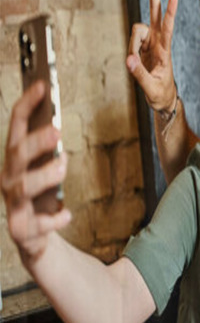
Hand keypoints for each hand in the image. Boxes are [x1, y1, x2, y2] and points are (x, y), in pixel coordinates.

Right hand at [1, 81, 71, 263]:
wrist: (36, 238)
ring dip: (42, 175)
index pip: (16, 127)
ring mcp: (14, 205)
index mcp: (15, 161)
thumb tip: (56, 126)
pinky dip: (52, 219)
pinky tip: (67, 214)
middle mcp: (9, 179)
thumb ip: (50, 151)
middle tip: (57, 130)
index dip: (27, 105)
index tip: (44, 85)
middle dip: (34, 142)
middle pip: (16, 156)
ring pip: (21, 188)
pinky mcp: (22, 230)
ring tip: (62, 166)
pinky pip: (37, 225)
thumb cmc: (42, 197)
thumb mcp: (46, 170)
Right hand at [126, 0, 178, 114]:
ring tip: (136, 63)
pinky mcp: (143, 42)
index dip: (170, 10)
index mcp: (165, 49)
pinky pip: (132, 38)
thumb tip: (128, 59)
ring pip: (137, 27)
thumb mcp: (151, 88)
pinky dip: (131, 48)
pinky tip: (135, 61)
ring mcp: (151, 38)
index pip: (168, 25)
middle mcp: (159, 38)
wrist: (163, 98)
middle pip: (155, 6)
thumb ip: (139, 74)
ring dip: (133, 43)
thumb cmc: (160, 93)